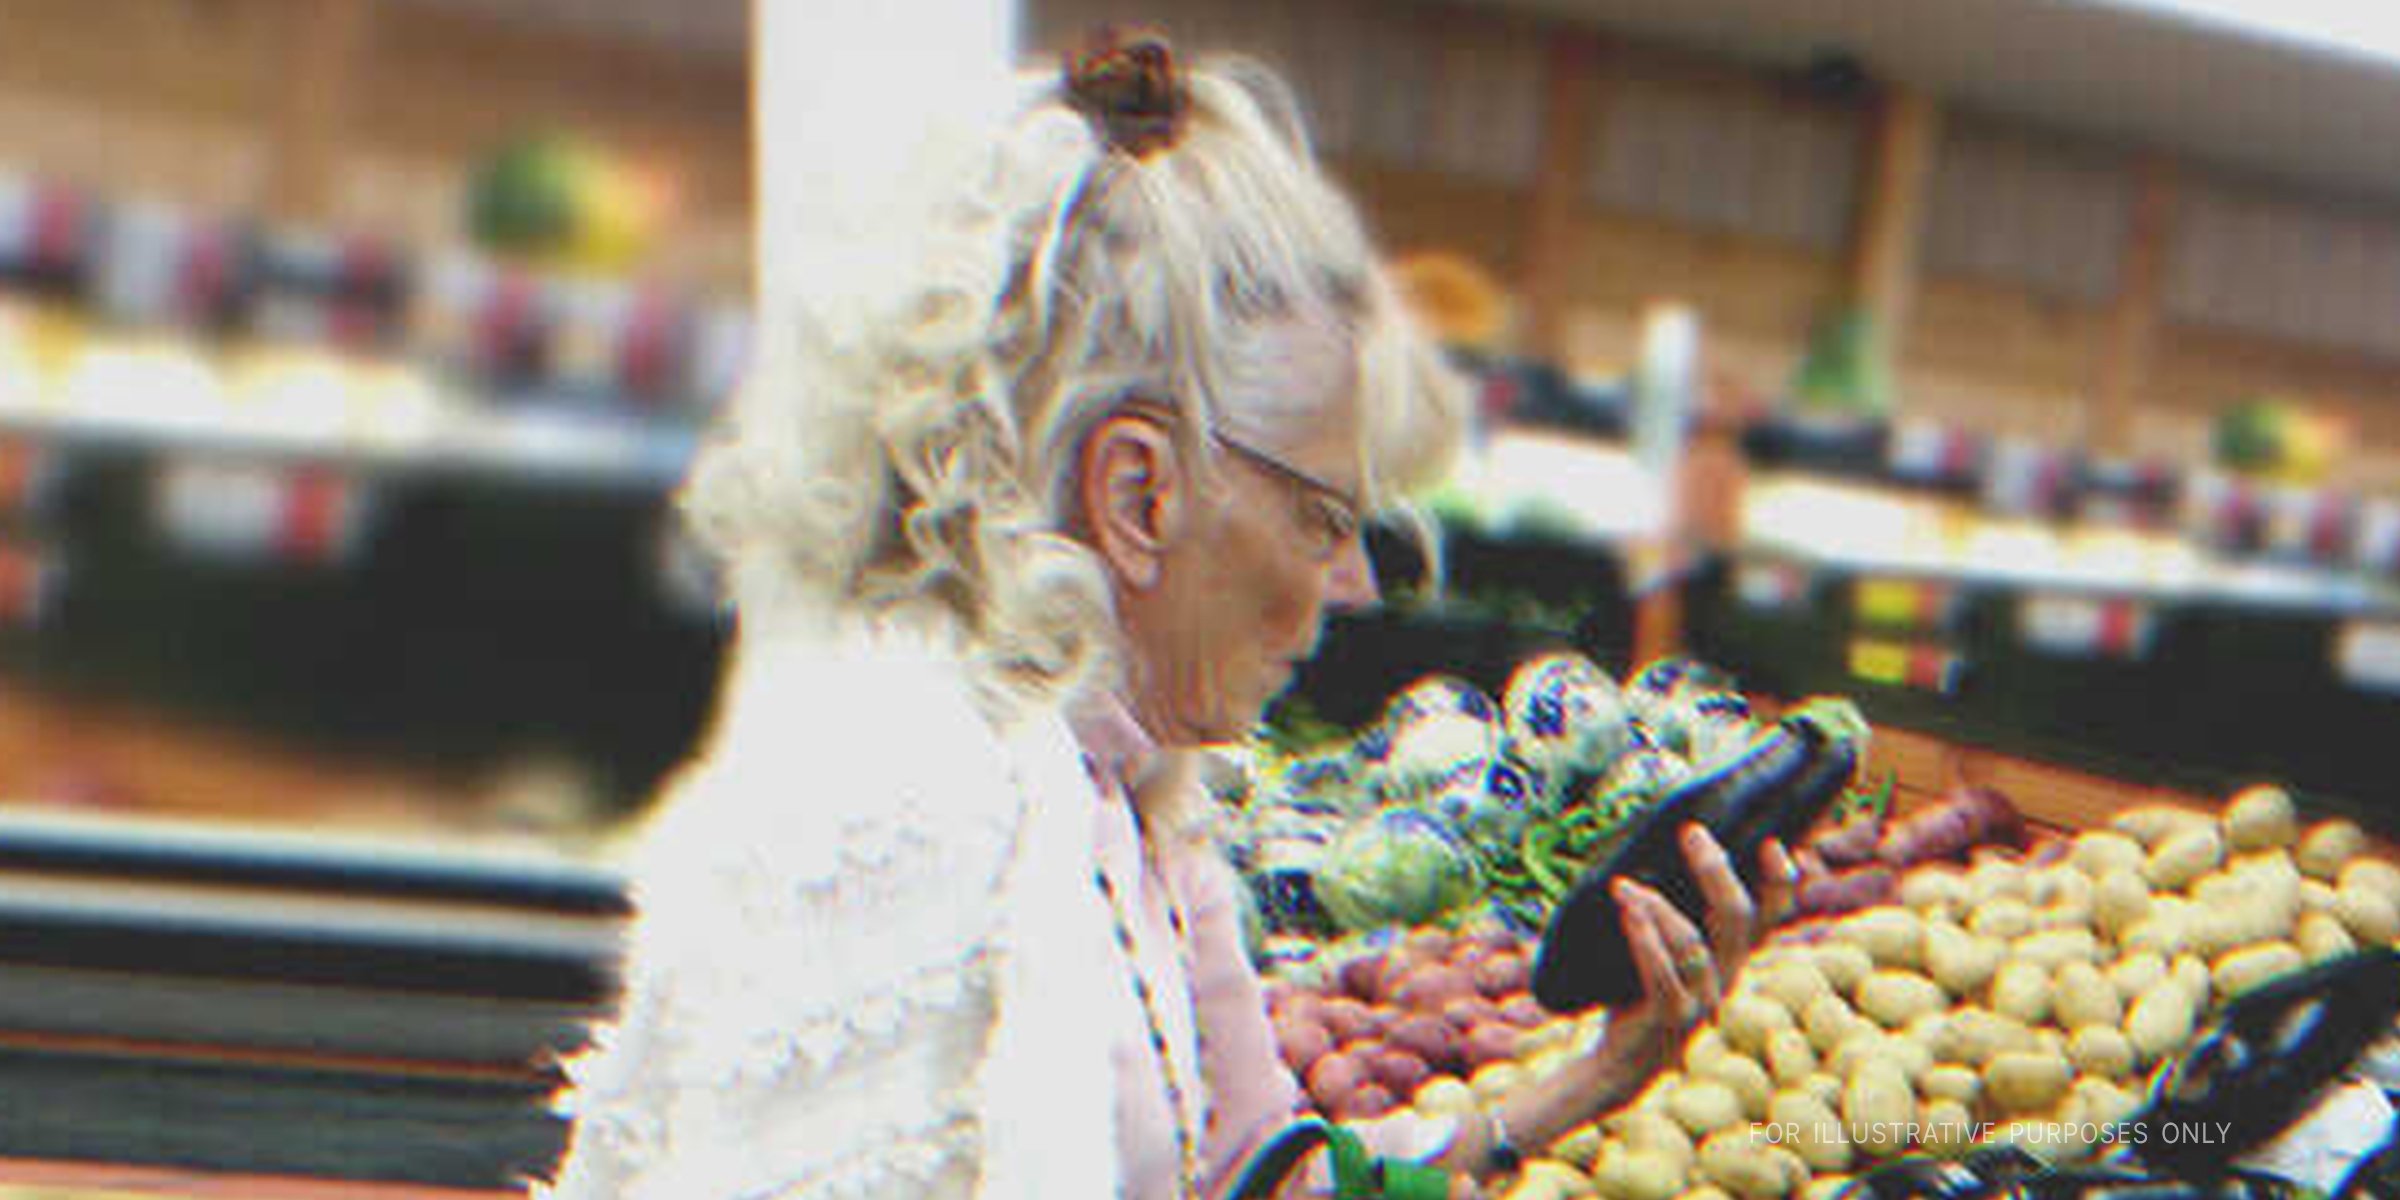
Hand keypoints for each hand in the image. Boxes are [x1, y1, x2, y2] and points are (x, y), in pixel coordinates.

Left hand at [1600, 826, 1799, 1076]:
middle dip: (1717, 871)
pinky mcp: (1672, 1018)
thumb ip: (1675, 915)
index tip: (1771, 842)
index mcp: (1732, 957)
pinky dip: (1644, 939)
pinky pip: (1662, 975)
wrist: (1620, 1061)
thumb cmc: (1641, 993)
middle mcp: (1727, 977)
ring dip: (1658, 907)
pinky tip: (1627, 911)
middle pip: (1737, 917)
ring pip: (1693, 944)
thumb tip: (1657, 859)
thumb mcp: (1667, 952)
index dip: (1779, 881)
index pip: (1769, 916)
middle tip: (1692, 833)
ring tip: (1625, 886)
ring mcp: (1703, 1001)